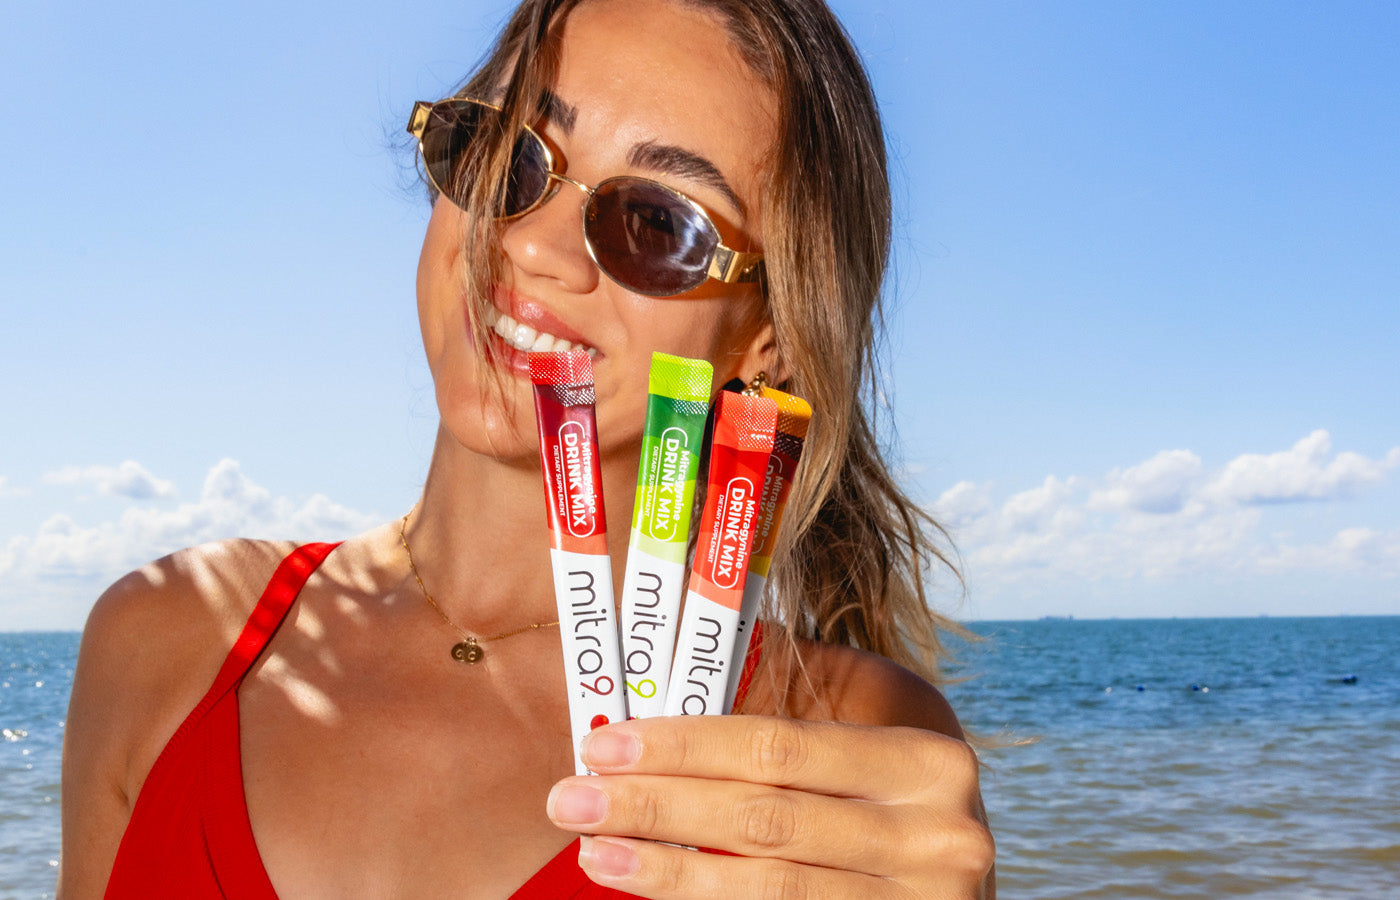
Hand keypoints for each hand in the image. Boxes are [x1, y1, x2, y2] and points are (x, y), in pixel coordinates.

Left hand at [546, 715, 993, 898]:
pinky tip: (654, 890)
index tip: (605, 743)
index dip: (684, 745)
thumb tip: (683, 650)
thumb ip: (801, 697)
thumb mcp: (878, 736)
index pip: (780, 748)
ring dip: (666, 872)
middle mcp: (937, 838)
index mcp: (927, 762)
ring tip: (597, 852)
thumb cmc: (904, 798)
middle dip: (656, 807)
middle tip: (572, 799)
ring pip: (765, 890)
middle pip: (763, 821)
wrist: (962, 885)